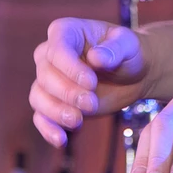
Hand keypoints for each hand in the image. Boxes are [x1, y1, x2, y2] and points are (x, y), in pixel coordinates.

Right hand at [30, 17, 153, 146]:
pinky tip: (61, 140)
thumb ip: (114, 49)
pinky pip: (40, 116)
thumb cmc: (129, 53)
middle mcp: (51, 54)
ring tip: (78, 121)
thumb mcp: (128, 45)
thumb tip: (95, 58)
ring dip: (56, 112)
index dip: (70, 67)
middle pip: (45, 75)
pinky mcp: (54, 103)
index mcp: (66, 32)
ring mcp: (50, 80)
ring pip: (38, 96)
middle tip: (92, 104)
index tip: (91, 83)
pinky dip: (47, 129)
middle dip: (67, 93)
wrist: (133, 75)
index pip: (57, 49)